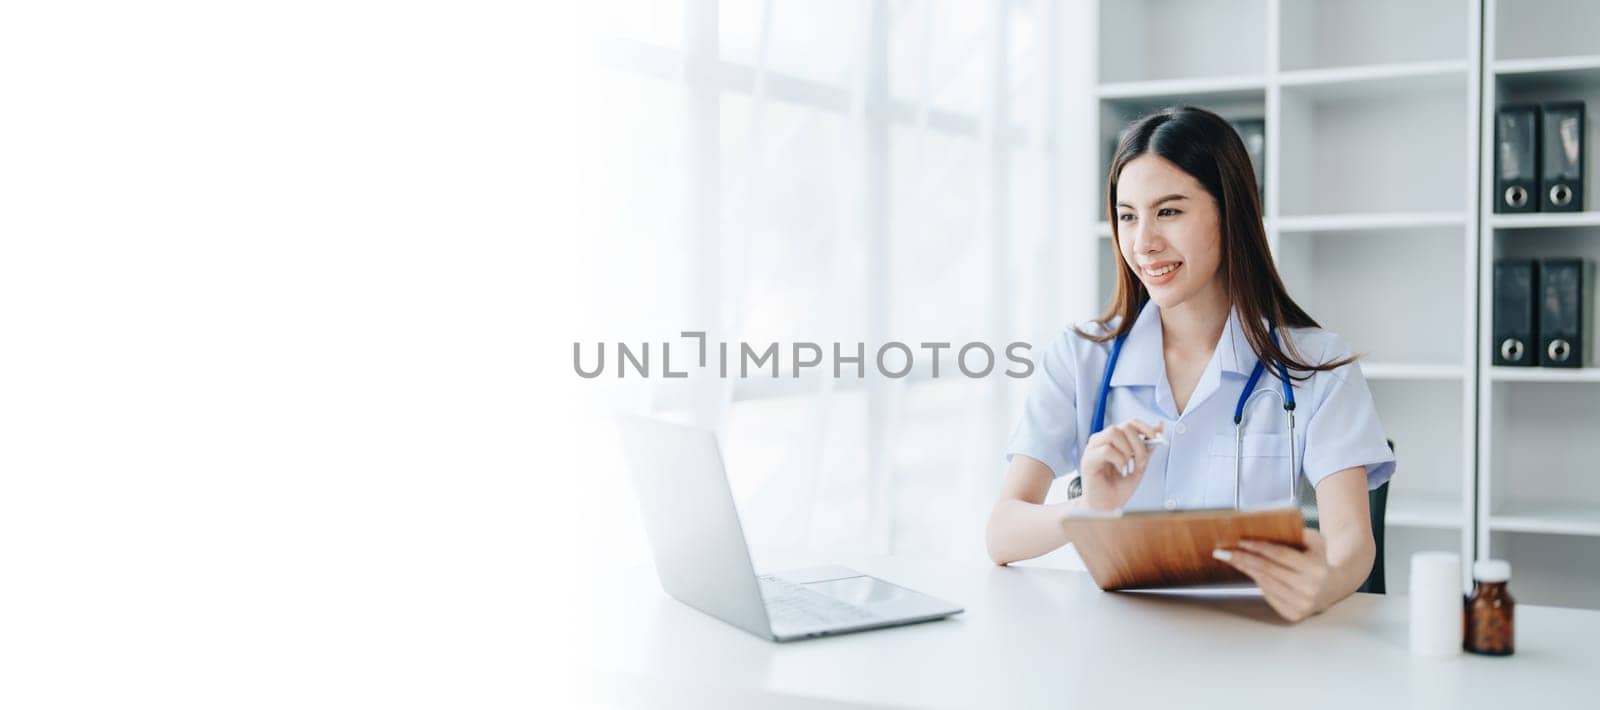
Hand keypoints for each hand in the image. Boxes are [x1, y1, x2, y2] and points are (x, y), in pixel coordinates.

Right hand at [1078, 418, 1162, 511]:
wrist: (1106, 508)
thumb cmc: (1118, 489)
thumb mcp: (1139, 467)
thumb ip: (1147, 449)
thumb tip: (1160, 428)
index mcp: (1114, 441)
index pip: (1130, 423)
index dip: (1145, 427)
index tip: (1157, 437)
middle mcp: (1102, 441)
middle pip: (1123, 426)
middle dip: (1139, 443)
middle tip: (1141, 461)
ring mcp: (1093, 449)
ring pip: (1113, 432)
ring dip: (1127, 449)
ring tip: (1129, 465)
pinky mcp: (1088, 459)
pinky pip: (1106, 449)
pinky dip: (1119, 459)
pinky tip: (1121, 470)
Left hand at [1214, 528, 1332, 622]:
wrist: (1335, 585)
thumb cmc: (1320, 559)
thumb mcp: (1316, 542)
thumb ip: (1297, 533)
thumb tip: (1265, 527)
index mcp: (1316, 569)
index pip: (1280, 556)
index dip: (1258, 547)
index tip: (1240, 541)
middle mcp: (1309, 589)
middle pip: (1268, 570)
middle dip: (1243, 559)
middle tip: (1223, 551)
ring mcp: (1302, 605)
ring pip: (1265, 583)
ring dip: (1245, 570)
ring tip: (1229, 559)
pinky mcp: (1294, 614)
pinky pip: (1268, 595)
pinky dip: (1256, 582)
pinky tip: (1246, 571)